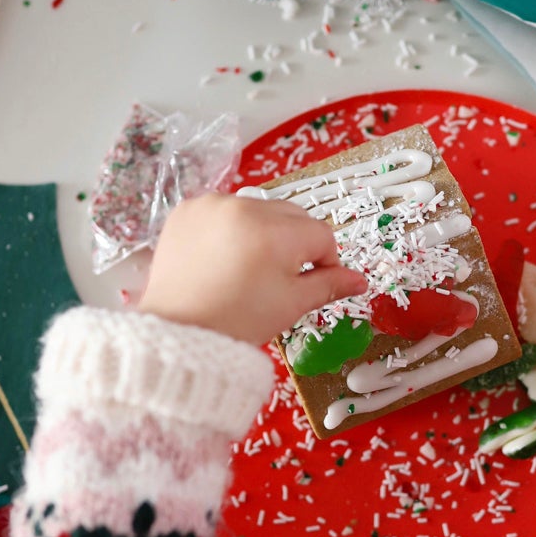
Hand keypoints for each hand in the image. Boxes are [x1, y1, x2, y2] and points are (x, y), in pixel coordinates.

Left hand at [140, 194, 367, 347]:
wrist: (176, 331)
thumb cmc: (236, 322)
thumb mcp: (290, 305)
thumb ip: (328, 285)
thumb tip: (359, 280)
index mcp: (275, 233)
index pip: (321, 235)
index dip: (324, 262)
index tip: (312, 283)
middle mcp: (244, 208)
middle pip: (291, 217)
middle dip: (293, 244)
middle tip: (277, 279)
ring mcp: (212, 205)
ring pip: (259, 211)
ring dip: (262, 232)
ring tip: (248, 268)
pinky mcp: (188, 209)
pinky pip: (224, 210)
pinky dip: (230, 228)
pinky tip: (223, 257)